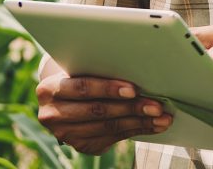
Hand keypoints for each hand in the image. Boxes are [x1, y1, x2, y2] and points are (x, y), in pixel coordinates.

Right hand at [36, 66, 172, 155]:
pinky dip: (137, 130)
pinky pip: (113, 138)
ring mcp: (65, 133)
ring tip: (162, 117)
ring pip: (108, 127)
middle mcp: (52, 114)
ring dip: (140, 122)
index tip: (134, 89)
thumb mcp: (82, 70)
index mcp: (50, 89)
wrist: (67, 101)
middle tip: (157, 105)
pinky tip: (154, 125)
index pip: (82, 88)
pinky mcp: (80, 145)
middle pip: (98, 111)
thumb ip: (99, 70)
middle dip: (131, 108)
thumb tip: (141, 68)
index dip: (108, 89)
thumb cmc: (83, 77)